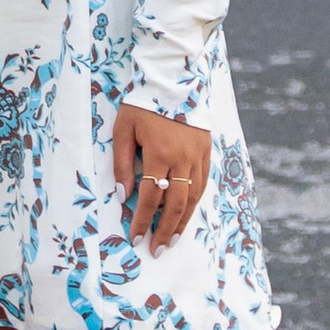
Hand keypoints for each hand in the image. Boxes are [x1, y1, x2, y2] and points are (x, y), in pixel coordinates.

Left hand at [113, 103, 211, 251]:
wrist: (174, 79)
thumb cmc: (142, 104)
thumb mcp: (123, 129)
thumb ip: (122, 164)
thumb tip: (124, 196)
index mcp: (159, 153)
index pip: (150, 197)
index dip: (141, 220)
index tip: (134, 238)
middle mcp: (182, 159)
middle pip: (175, 205)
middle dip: (164, 231)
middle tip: (156, 250)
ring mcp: (197, 156)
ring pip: (192, 198)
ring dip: (182, 222)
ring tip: (171, 240)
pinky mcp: (207, 151)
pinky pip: (202, 185)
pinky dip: (194, 204)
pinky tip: (186, 215)